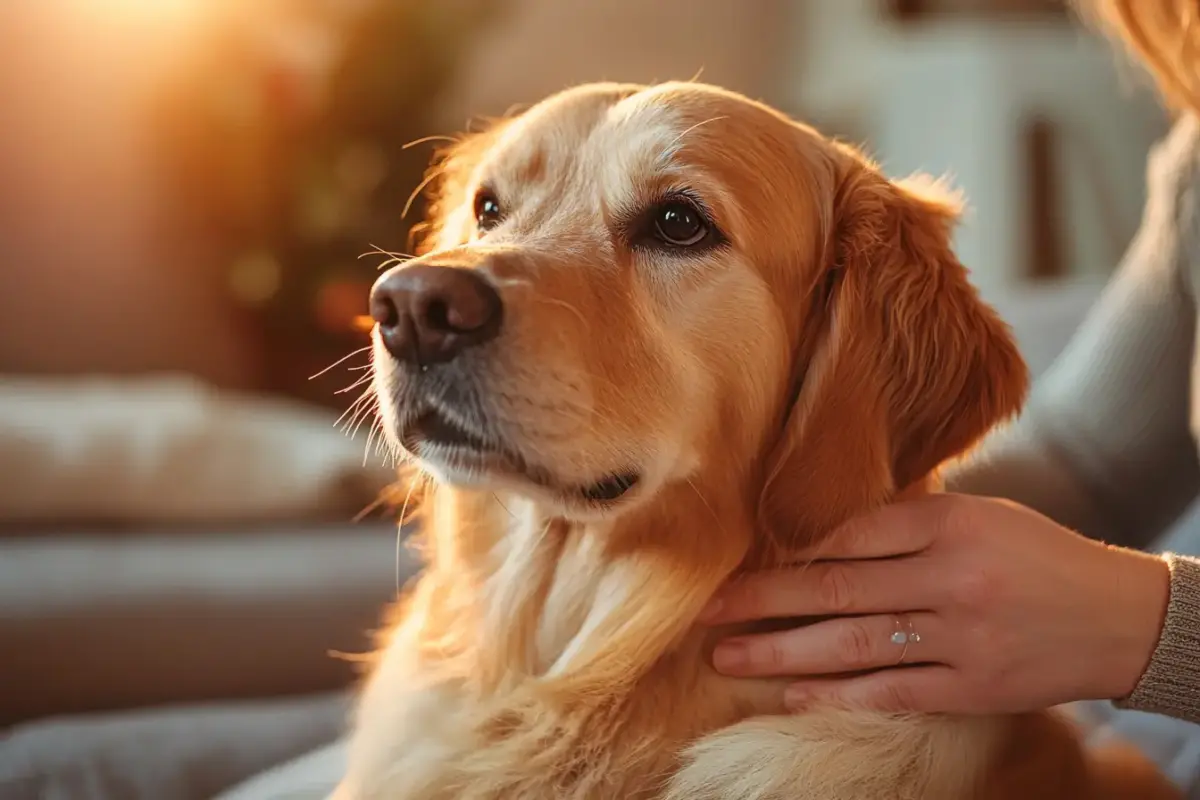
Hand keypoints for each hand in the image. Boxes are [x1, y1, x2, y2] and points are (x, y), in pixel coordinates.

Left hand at [701, 494, 1170, 714]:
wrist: (1119, 617)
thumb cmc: (1035, 555)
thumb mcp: (977, 515)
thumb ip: (906, 520)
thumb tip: (817, 528)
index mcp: (949, 522)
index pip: (846, 532)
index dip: (783, 549)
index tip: (734, 559)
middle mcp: (950, 578)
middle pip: (834, 587)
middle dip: (760, 599)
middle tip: (705, 610)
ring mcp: (960, 637)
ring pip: (851, 644)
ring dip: (781, 653)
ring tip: (727, 657)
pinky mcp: (972, 688)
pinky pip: (891, 692)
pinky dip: (837, 696)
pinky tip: (791, 696)